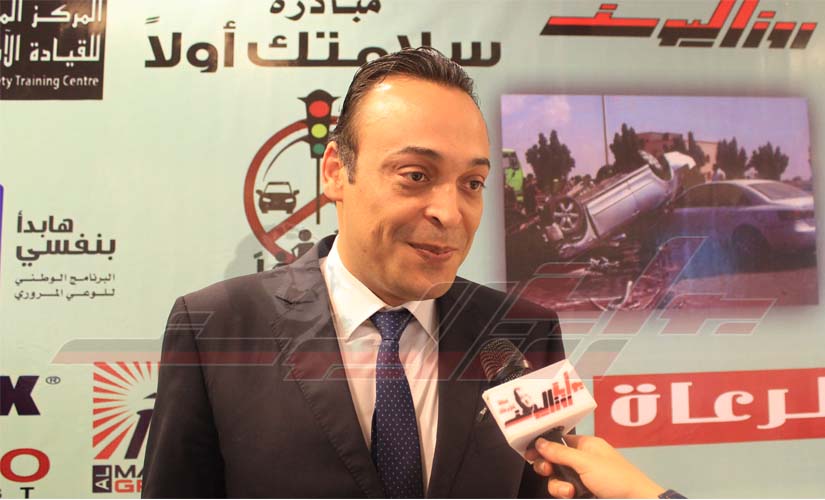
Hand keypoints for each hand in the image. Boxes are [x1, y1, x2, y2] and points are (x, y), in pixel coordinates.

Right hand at [525, 435, 663, 498]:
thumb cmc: (616, 478)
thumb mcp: (585, 462)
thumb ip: (560, 453)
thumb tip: (539, 442)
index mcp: (586, 445)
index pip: (558, 440)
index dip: (543, 445)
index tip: (529, 452)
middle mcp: (582, 459)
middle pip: (553, 460)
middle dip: (548, 466)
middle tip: (546, 471)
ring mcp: (582, 477)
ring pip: (557, 478)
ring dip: (557, 484)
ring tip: (567, 491)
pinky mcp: (582, 492)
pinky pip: (564, 490)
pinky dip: (563, 493)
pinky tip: (571, 495)